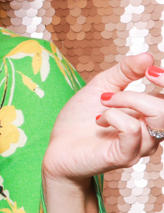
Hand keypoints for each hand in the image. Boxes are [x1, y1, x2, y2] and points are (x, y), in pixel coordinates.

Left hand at [43, 53, 163, 182]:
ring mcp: (141, 145)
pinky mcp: (125, 155)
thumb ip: (125, 72)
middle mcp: (151, 131)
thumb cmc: (80, 120)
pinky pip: (133, 130)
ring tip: (102, 104)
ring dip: (126, 100)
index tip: (148, 71)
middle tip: (108, 96)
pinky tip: (99, 119)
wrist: (58, 147)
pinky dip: (115, 116)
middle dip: (140, 93)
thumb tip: (148, 57)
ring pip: (156, 115)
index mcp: (149, 114)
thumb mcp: (101, 87)